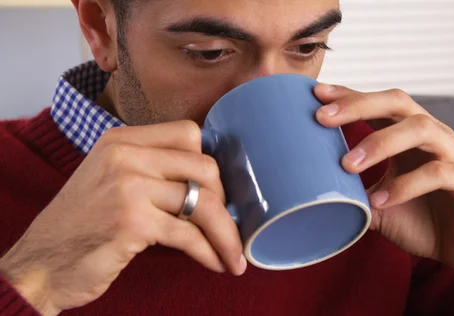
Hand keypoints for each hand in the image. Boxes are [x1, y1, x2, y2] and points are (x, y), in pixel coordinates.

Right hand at [0, 121, 245, 315]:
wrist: (40, 264)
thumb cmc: (84, 225)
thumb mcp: (111, 180)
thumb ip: (152, 169)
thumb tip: (213, 183)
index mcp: (122, 139)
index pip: (188, 133)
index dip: (211, 163)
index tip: (218, 191)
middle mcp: (124, 155)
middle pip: (204, 166)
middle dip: (224, 202)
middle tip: (224, 226)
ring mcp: (127, 186)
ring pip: (203, 201)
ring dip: (226, 233)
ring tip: (235, 256)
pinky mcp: (131, 222)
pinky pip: (189, 235)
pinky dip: (210, 251)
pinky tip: (216, 263)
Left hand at [313, 84, 453, 314]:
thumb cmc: (421, 222)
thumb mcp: (376, 206)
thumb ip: (350, 194)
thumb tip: (307, 192)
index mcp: (411, 137)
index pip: (381, 104)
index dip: (351, 95)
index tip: (317, 94)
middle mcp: (436, 137)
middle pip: (400, 103)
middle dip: (359, 105)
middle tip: (322, 118)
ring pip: (423, 129)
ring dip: (380, 144)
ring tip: (347, 166)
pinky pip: (440, 173)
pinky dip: (406, 185)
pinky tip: (380, 201)